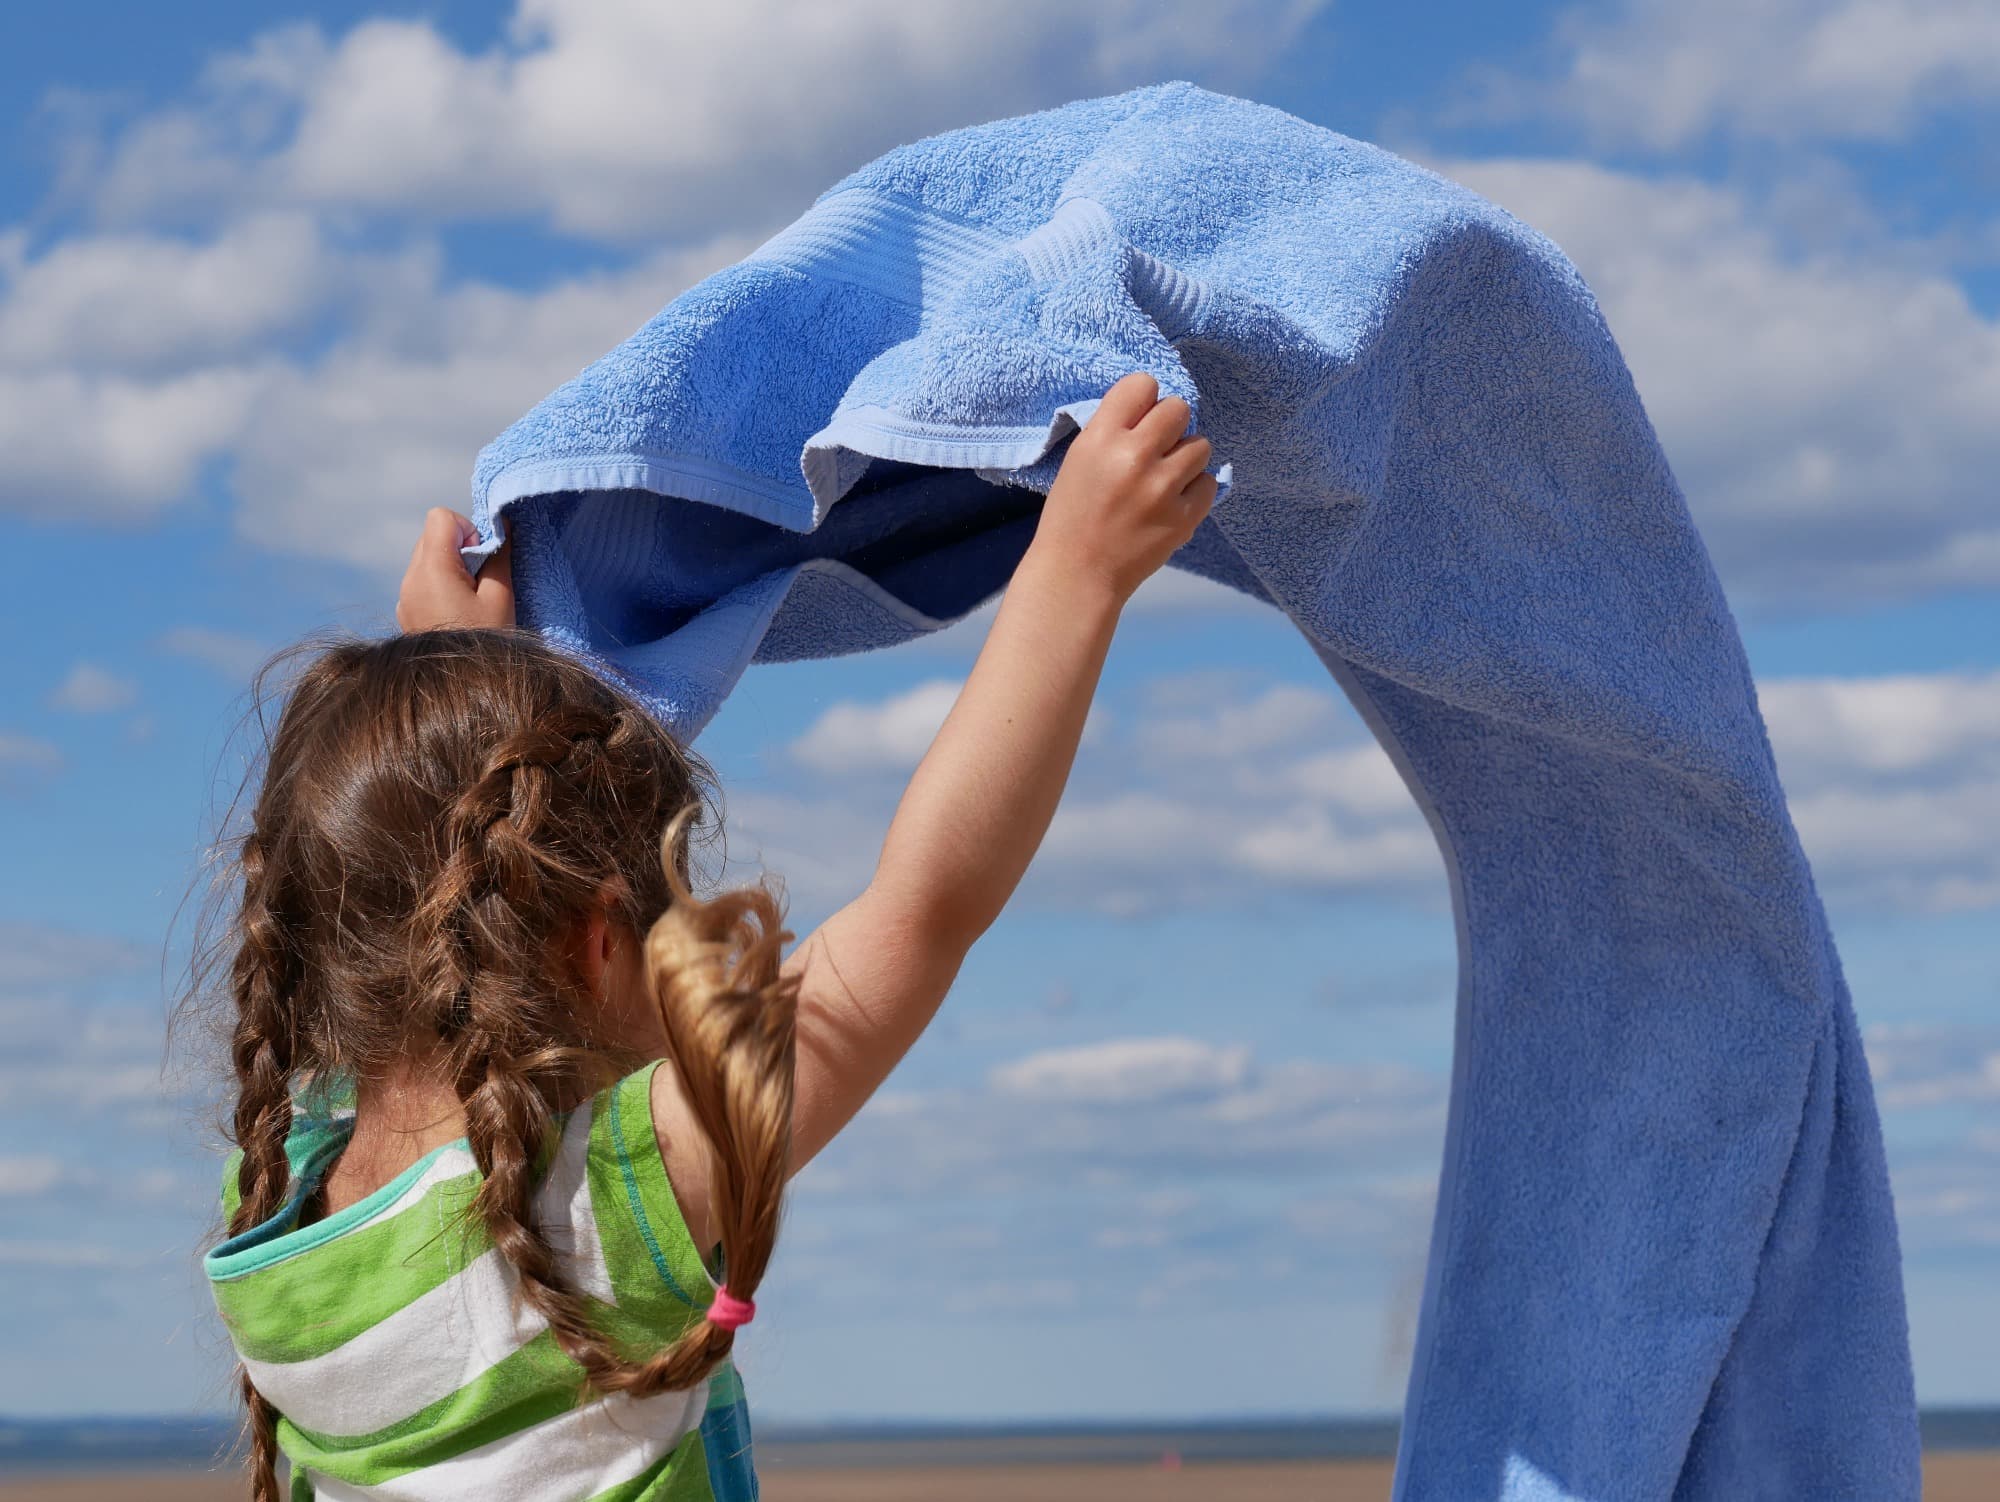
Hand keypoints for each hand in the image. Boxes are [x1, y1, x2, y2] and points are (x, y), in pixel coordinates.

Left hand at [395, 507, 514, 631]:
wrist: (461, 686)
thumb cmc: (486, 641)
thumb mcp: (501, 598)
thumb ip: (500, 556)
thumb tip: (503, 527)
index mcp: (431, 569)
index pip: (440, 517)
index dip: (467, 529)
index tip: (481, 557)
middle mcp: (410, 579)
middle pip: (431, 536)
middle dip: (459, 547)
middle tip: (479, 579)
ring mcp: (404, 596)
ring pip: (425, 558)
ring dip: (449, 567)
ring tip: (468, 599)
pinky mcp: (405, 611)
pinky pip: (421, 581)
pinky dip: (439, 584)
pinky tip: (455, 611)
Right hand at [1030, 372, 1218, 602]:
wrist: (1078, 574)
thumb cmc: (1073, 515)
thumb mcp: (1079, 459)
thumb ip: (1114, 429)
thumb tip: (1153, 407)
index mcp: (1100, 438)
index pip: (1143, 384)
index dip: (1144, 400)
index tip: (1138, 420)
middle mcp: (1133, 456)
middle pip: (1179, 408)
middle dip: (1170, 426)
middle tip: (1156, 449)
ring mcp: (1162, 488)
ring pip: (1201, 444)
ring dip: (1185, 457)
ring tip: (1164, 478)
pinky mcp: (1183, 517)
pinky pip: (1208, 482)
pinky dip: (1193, 490)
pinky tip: (1171, 502)